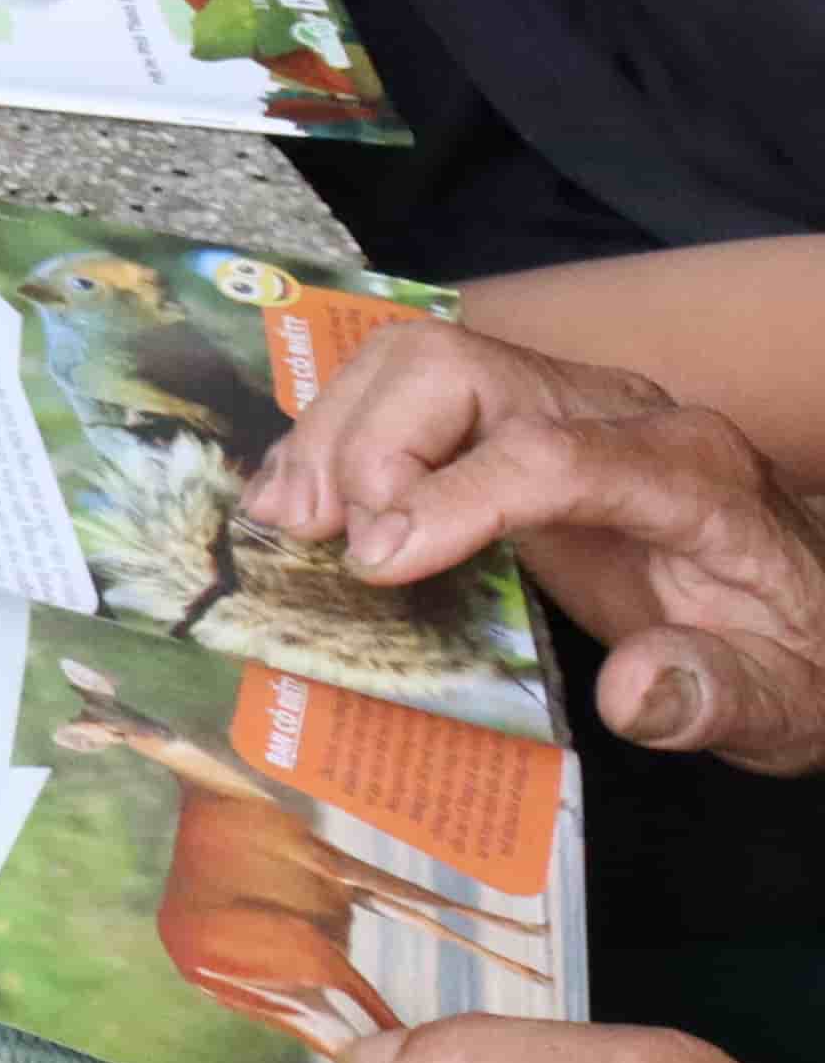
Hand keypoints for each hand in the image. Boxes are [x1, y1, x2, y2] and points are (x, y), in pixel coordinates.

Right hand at [246, 321, 824, 769]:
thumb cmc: (791, 656)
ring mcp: (562, 403)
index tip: (376, 565)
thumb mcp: (786, 702)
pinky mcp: (517, 417)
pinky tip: (308, 499)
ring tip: (289, 520)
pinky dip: (341, 431)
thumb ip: (719, 695)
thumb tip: (633, 693)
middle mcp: (620, 412)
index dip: (449, 497)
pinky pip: (410, 388)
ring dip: (335, 429)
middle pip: (460, 369)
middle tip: (318, 541)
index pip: (548, 451)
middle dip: (369, 445)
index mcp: (693, 475)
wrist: (811, 606)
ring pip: (419, 360)